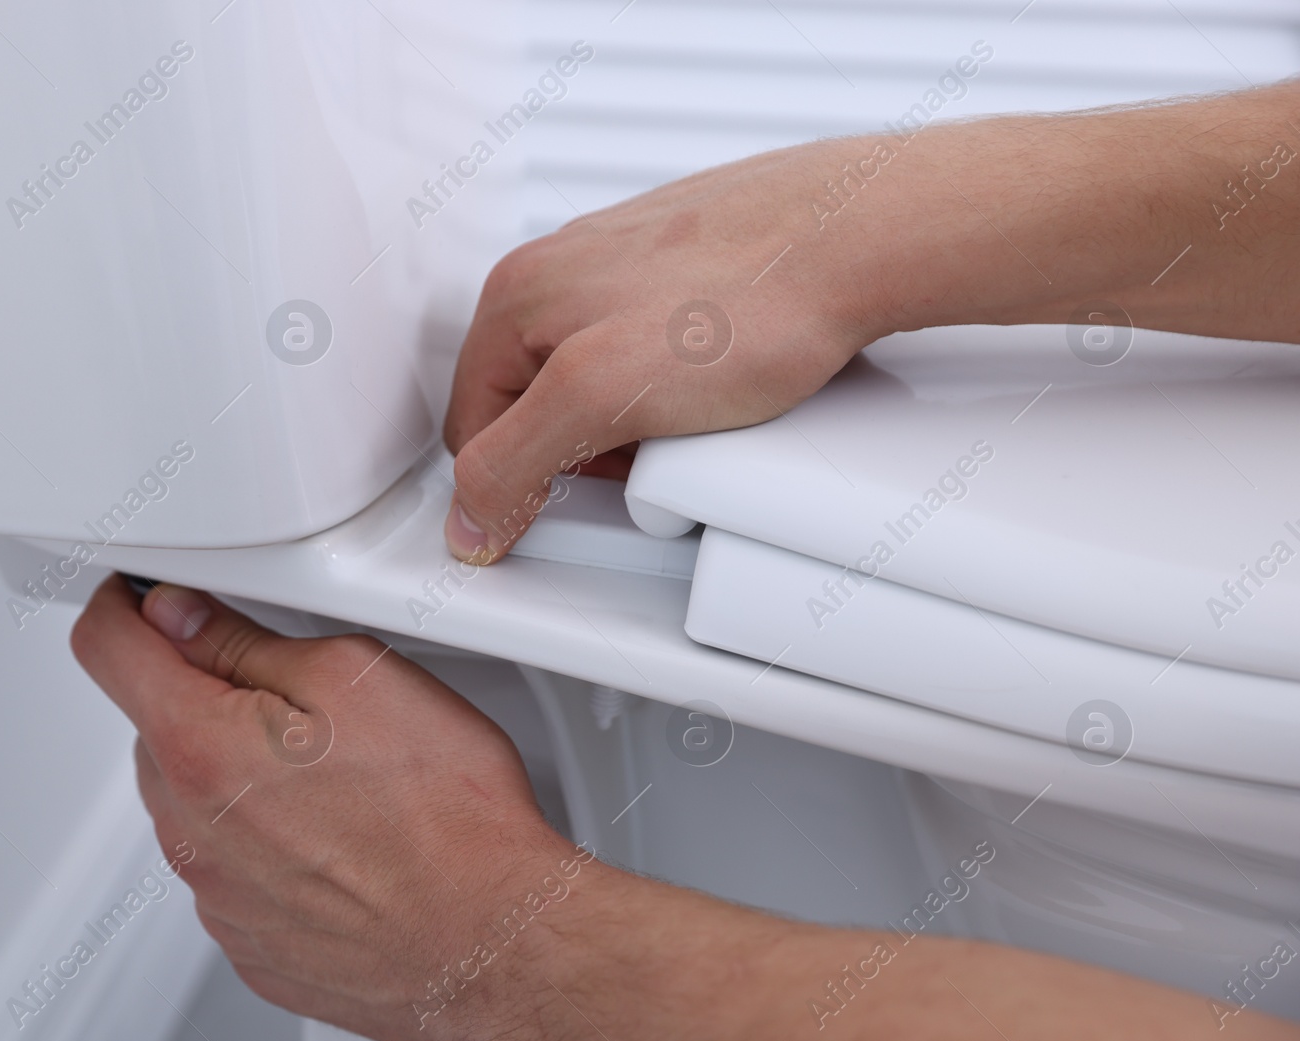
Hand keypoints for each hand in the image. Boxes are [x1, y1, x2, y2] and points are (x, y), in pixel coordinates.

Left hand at [68, 575, 594, 1040]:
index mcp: (202, 748)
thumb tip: (182, 617)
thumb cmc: (445, 815)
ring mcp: (216, 898)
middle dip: (206, 697)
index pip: (105, 650)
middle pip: (156, 730)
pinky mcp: (250, 943)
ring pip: (193, 803)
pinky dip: (265, 845)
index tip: (143, 601)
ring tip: (338, 776)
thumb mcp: (355, 676)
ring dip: (237, 775)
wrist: (491, 938)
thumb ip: (246, 640)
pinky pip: (230, 873)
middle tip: (296, 692)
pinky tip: (340, 837)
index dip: (123, 606)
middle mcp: (190, 831)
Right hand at [441, 141, 874, 563]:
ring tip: (685, 426)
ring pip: (592, 375)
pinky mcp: (684, 265)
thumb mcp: (599, 400)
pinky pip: (651, 348)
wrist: (859, 235)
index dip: (516, 483)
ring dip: (626, 419)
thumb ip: (512, 464)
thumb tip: (467, 518)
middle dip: (575, 448)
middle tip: (638, 463)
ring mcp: (624, 261)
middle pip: (529, 399)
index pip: (471, 426)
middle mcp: (562, 267)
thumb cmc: (748, 298)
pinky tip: (719, 390)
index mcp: (516, 294)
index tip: (566, 506)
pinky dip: (674, 384)